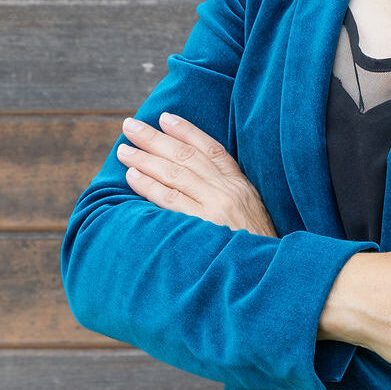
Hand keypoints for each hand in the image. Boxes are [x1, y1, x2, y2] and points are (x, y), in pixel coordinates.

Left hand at [116, 114, 277, 237]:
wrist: (266, 271)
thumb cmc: (256, 248)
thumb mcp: (252, 215)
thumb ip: (230, 197)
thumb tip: (199, 185)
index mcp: (241, 186)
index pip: (212, 150)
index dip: (187, 131)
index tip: (165, 118)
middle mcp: (228, 190)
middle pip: (187, 156)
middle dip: (156, 138)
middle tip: (131, 126)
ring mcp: (216, 206)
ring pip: (175, 173)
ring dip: (146, 158)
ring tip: (124, 150)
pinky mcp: (203, 224)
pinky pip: (170, 199)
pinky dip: (149, 185)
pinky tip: (132, 176)